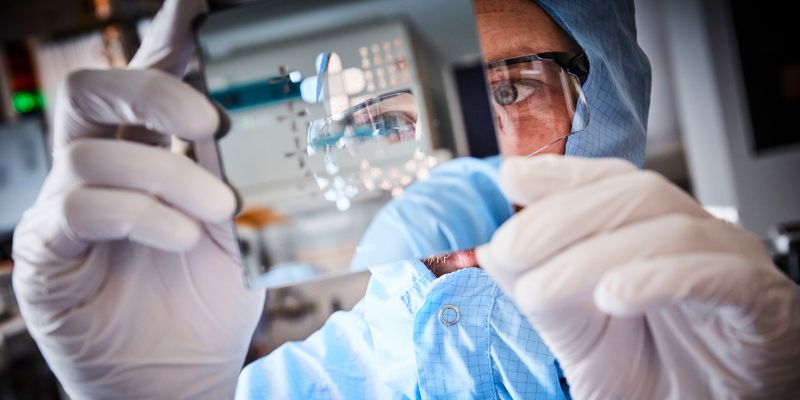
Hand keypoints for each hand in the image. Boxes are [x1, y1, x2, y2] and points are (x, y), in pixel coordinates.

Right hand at [11, 0, 264, 397]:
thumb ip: (227, 170)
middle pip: (93, 91)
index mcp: (148, 152)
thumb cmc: (209, 297)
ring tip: (218, 212)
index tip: (197, 6)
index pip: (148, 81)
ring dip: (166, 177)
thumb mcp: (237, 227)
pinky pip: (76, 208)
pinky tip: (180, 236)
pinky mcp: (45, 250)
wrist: (183, 372)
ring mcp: (65, 207)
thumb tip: (232, 112)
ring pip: (91, 154)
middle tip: (209, 121)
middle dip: (151, 91)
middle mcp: (100, 167)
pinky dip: (138, 215)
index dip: (166, 39)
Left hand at [477, 156, 799, 398]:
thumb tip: (492, 253)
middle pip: (632, 193)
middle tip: (511, 250)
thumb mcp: (579, 333)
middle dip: (560, 218)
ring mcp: (733, 262)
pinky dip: (659, 279)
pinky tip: (614, 296)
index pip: (609, 180)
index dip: (560, 174)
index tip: (511, 179)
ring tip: (542, 290)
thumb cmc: (655, 375)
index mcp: (652, 231)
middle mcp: (695, 235)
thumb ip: (540, 289)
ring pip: (668, 230)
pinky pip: (718, 275)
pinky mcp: (762, 301)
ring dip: (592, 258)